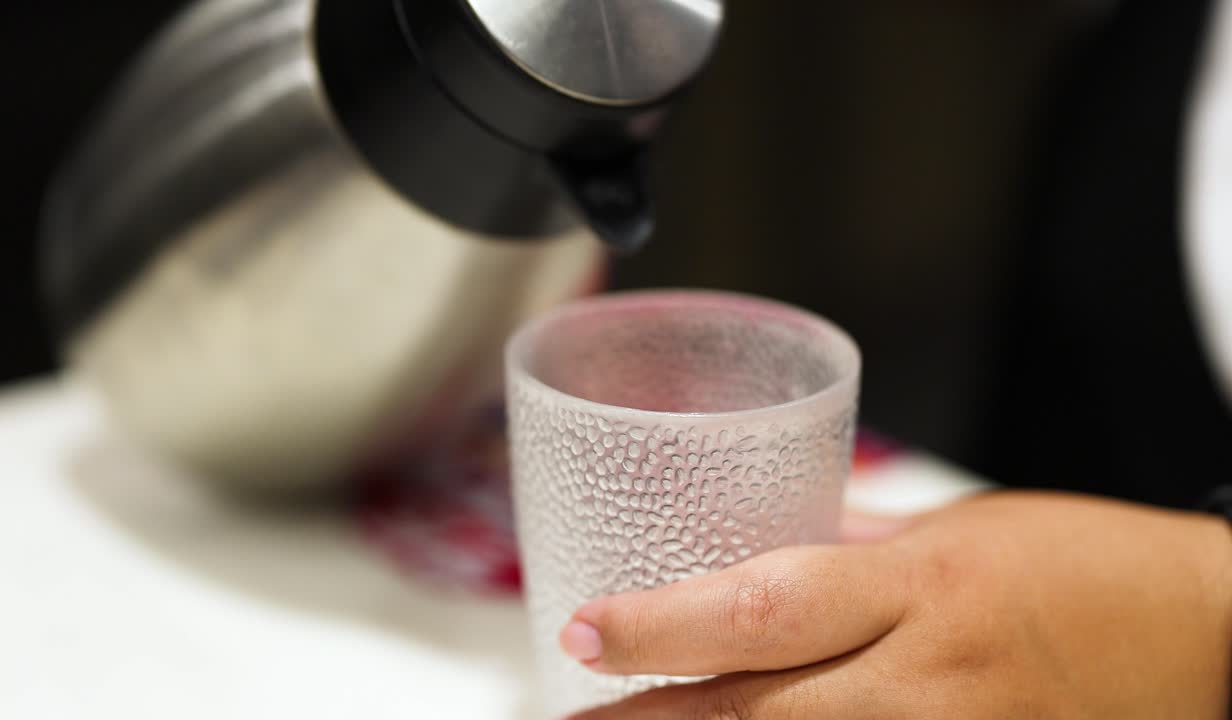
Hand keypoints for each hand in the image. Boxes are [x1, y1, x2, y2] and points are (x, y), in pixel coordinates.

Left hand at [560, 492, 1231, 717]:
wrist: (1209, 637)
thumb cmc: (1088, 568)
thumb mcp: (960, 531)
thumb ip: (855, 544)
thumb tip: (766, 538)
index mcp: (919, 584)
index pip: (763, 607)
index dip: (660, 625)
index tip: (580, 631)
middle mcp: (929, 675)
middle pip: (758, 712)